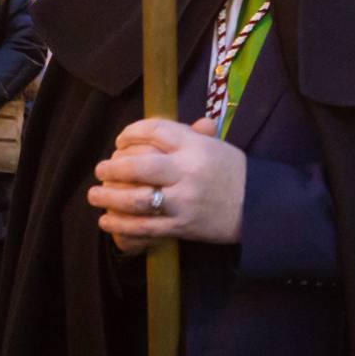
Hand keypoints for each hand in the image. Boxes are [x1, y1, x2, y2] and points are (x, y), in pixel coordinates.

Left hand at [88, 118, 246, 254]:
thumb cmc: (234, 173)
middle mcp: (189, 172)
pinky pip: (145, 227)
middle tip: (100, 168)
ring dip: (109, 198)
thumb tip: (156, 127)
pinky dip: (121, 224)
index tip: (120, 140)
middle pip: (140, 166)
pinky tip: (107, 220)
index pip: (155, 131)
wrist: (260, 208)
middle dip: (114, 167)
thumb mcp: (216, 147)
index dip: (131, 133)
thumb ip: (187, 135)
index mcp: (197, 147)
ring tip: (94, 194)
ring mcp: (184, 202)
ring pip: (137, 199)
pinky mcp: (182, 227)